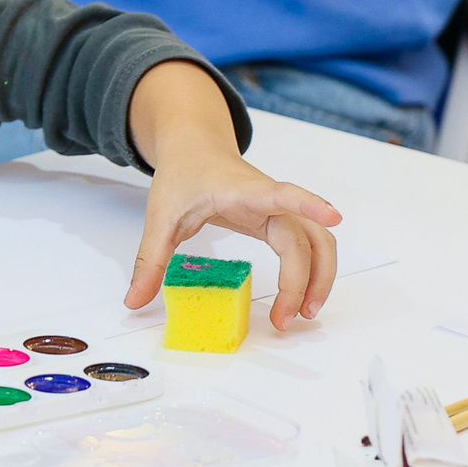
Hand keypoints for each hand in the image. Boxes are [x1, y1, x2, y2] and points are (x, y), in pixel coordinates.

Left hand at [123, 153, 342, 332]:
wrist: (196, 148)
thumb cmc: (183, 175)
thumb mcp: (159, 217)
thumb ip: (149, 260)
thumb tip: (134, 301)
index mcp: (242, 191)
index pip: (281, 195)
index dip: (307, 204)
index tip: (334, 215)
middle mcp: (269, 200)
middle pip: (305, 238)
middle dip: (303, 279)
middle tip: (288, 318)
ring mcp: (279, 210)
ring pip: (318, 242)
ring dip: (319, 276)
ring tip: (303, 312)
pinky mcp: (279, 221)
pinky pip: (308, 246)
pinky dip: (311, 270)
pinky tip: (299, 296)